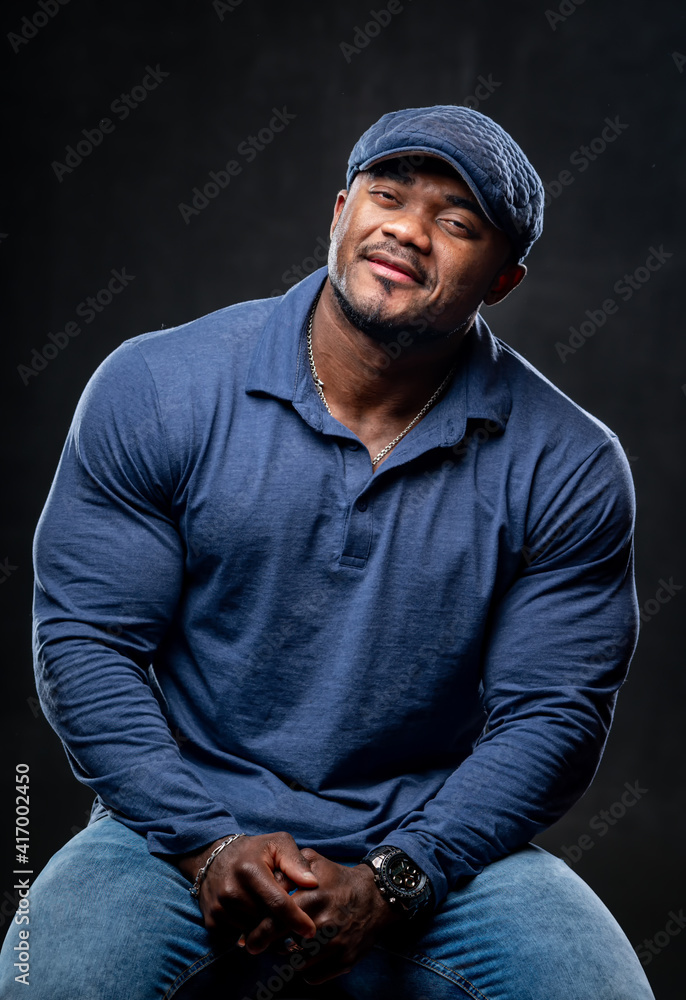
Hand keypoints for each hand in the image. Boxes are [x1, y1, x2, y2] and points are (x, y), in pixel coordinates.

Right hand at [176, 832, 319, 942]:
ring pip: (253, 932)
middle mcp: (231, 891)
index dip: (297, 919)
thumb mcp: (277, 844)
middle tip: (289, 918)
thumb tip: (312, 883)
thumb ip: (296, 861)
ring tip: (267, 913)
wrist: (213, 857)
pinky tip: (252, 918)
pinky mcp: (211, 921)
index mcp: (250, 870)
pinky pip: (238, 939)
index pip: (278, 903)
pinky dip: (248, 933)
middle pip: (266, 921)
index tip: (311, 931)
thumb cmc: (254, 851)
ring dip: (264, 928)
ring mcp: (219, 908)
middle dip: (280, 922)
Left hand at [243, 848, 403, 984]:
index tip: (247, 939)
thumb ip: (289, 865)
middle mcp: (324, 923)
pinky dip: (306, 969)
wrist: (376, 897)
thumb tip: (267, 878)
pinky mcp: (345, 961)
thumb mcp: (316, 861)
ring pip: (296, 964)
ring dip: (290, 956)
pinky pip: (312, 976)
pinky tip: (308, 954)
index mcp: (312, 898)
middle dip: (267, 948)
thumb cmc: (338, 879)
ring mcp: (336, 945)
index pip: (275, 922)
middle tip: (257, 947)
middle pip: (283, 947)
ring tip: (290, 944)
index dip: (257, 933)